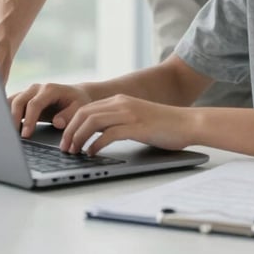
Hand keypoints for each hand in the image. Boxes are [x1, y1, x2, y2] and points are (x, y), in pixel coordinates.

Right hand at [9, 83, 91, 137]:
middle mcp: (37, 88)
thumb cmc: (77, 102)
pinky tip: (5, 126)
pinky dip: (6, 113)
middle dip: (13, 118)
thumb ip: (68, 115)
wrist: (75, 95)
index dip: (29, 120)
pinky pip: (11, 103)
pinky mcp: (25, 98)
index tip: (25, 135)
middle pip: (19, 101)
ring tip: (5, 132)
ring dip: (7, 115)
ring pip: (12, 101)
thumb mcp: (79, 108)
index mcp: (50, 89)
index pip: (34, 104)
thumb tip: (57, 123)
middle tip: (12, 136)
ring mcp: (29, 92)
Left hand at [60, 95, 193, 155]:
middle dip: (70, 131)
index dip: (71, 124)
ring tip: (75, 151)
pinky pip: (109, 134)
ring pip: (92, 121)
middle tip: (65, 148)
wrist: (188, 123)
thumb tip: (97, 136)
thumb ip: (118, 122)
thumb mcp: (135, 118)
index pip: (86, 108)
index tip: (65, 139)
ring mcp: (129, 113)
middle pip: (84, 113)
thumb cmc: (163, 125)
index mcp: (119, 100)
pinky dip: (96, 144)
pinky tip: (92, 153)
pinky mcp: (136, 126)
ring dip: (79, 137)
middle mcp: (121, 103)